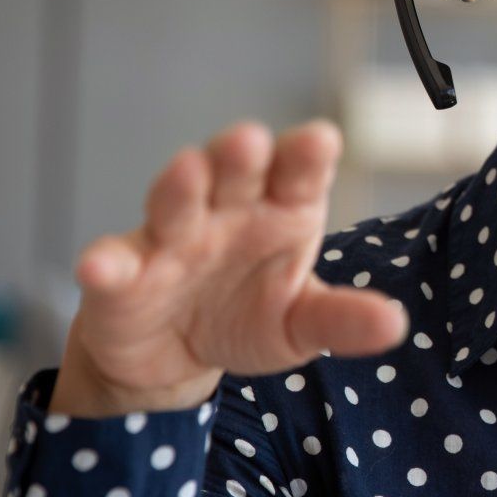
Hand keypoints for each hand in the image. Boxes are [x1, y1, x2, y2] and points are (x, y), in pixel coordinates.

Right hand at [61, 118, 409, 407]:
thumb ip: (343, 321)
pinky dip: (105, 264)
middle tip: (250, 140)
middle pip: (235, 171)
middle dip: (240, 153)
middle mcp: (227, 210)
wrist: (176, 356)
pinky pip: (113, 264)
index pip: (299, 173)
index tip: (320, 141)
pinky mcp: (122, 275)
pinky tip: (100, 267)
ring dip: (179, 185)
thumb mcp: (303, 325)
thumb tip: (396, 325)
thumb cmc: (249, 317)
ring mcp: (171, 237)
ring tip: (186, 170)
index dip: (307, 155)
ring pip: (174, 201)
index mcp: (282, 210)